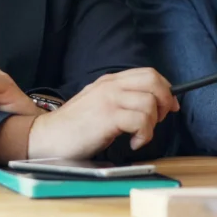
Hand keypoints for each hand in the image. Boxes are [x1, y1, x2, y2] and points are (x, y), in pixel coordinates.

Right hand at [27, 68, 179, 159]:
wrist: (46, 137)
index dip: (165, 89)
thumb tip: (151, 105)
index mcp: (109, 81)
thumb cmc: (73, 127)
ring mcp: (108, 99)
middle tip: (159, 120)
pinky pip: (141, 120)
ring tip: (139, 136)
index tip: (169, 106)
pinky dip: (144, 135)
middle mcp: (110, 85)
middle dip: (165, 101)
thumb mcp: (98, 104)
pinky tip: (133, 143)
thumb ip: (120, 99)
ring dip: (152, 124)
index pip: (148, 73)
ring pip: (150, 102)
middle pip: (153, 80)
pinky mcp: (107, 116)